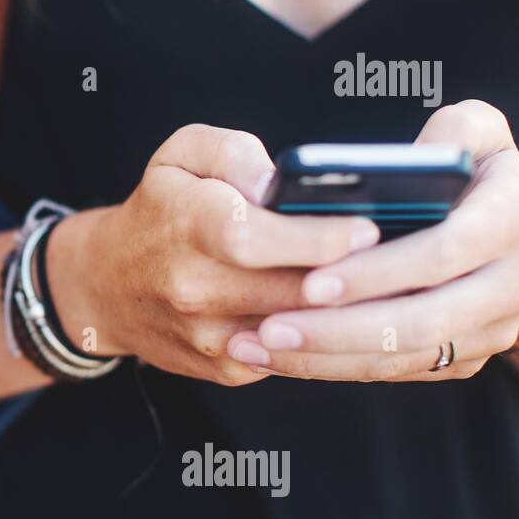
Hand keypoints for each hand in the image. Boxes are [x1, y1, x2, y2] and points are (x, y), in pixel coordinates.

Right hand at [53, 124, 380, 385]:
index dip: (319, 237)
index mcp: (188, 226)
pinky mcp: (228, 368)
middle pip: (293, 290)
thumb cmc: (159, 209)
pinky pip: (297, 352)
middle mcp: (195, 287)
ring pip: (303, 329)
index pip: (256, 238)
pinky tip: (360, 310)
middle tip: (411, 256)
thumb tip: (281, 178)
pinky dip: (331, 333)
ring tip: (397, 283)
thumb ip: (234, 151)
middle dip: (356, 278)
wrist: (107, 286)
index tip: (372, 227)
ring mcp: (212, 336)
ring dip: (353, 311)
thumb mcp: (181, 155)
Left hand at [231, 100, 518, 380]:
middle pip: (419, 323)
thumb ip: (449, 133)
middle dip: (338, 331)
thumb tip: (403, 160)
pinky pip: (392, 370)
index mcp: (511, 220)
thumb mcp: (477, 132)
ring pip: (401, 357)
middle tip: (267, 329)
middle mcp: (512, 284)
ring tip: (253, 347)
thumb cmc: (478, 171)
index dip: (375, 272)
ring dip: (323, 358)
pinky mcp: (461, 359)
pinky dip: (331, 366)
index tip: (311, 282)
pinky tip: (274, 356)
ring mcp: (489, 331)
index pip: (440, 254)